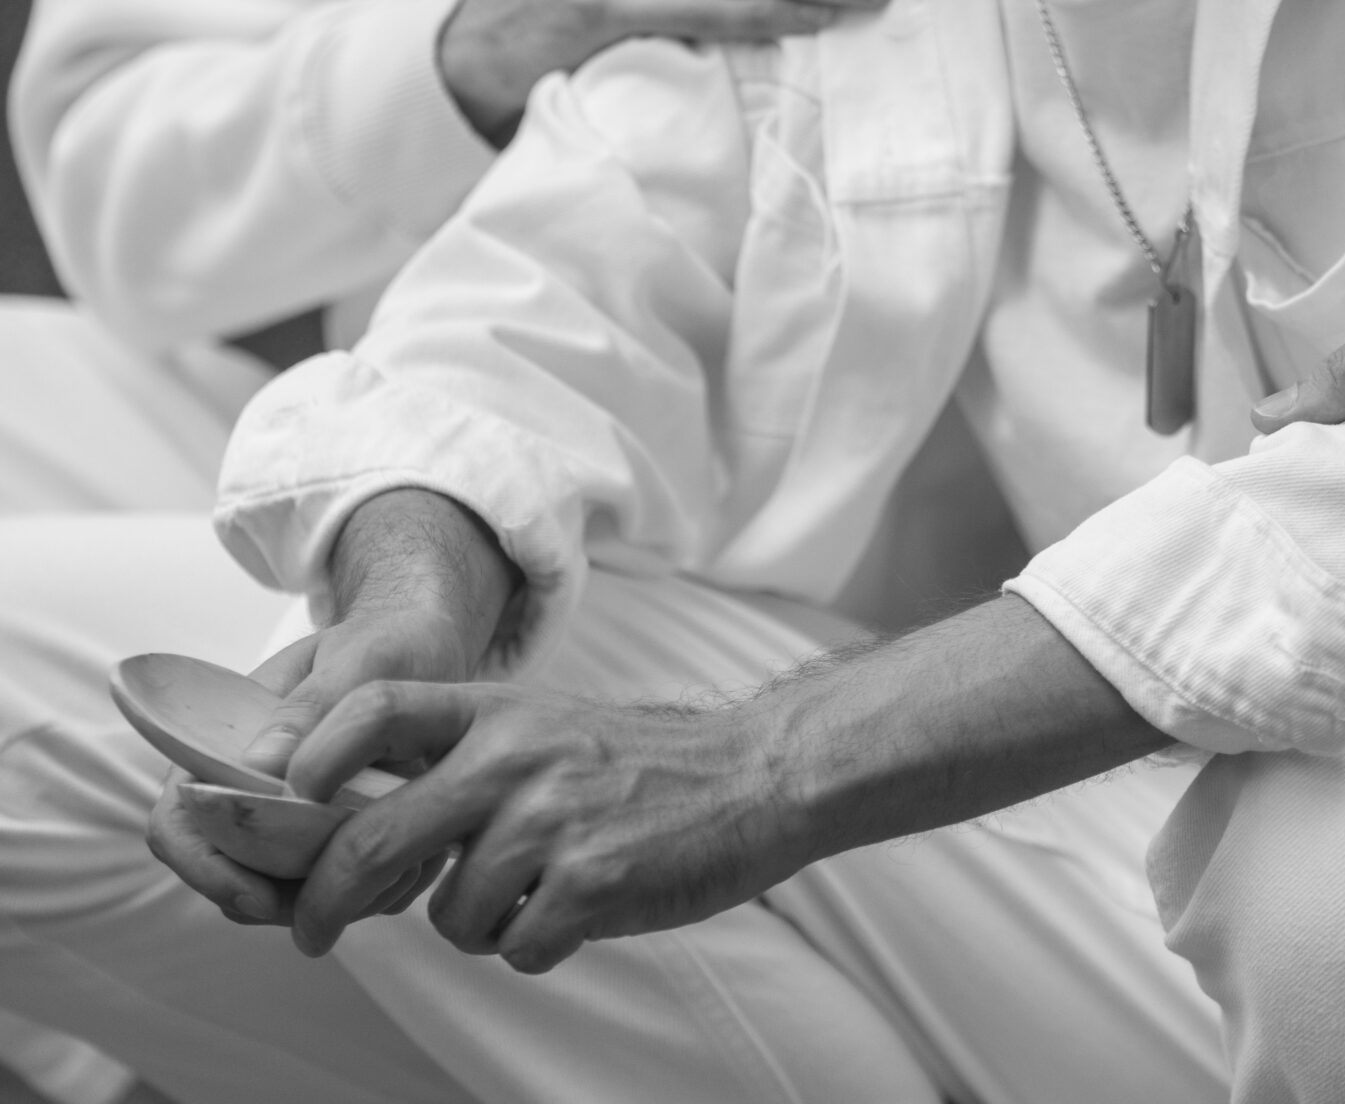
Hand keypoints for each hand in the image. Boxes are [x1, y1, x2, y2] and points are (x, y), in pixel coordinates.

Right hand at [146, 605, 473, 930]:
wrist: (426, 648)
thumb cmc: (384, 644)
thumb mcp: (359, 660)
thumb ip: (313, 705)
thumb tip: (260, 764)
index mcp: (224, 741)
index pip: (176, 820)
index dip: (203, 867)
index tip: (258, 893)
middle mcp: (244, 787)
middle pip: (225, 876)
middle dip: (271, 899)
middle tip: (340, 896)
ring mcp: (284, 818)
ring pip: (273, 894)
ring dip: (321, 900)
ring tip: (388, 873)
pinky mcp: (327, 838)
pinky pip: (327, 891)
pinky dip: (359, 893)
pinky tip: (407, 866)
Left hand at [280, 683, 784, 970]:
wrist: (751, 775)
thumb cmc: (637, 761)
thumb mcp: (541, 726)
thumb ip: (460, 758)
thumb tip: (358, 814)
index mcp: (496, 711)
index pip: (372, 709)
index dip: (308, 756)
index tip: (279, 803)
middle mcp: (513, 756)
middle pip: (372, 840)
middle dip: (323, 903)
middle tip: (312, 931)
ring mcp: (551, 819)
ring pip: (450, 914)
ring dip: (478, 923)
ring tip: (532, 890)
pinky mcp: (590, 882)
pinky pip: (516, 948)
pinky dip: (536, 944)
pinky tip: (575, 907)